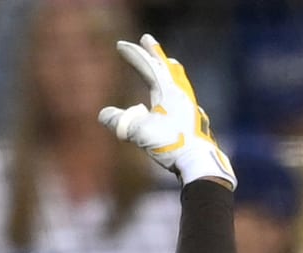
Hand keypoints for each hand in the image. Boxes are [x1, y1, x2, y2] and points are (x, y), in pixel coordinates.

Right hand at [98, 34, 234, 188]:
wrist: (199, 162)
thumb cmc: (171, 144)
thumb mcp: (139, 132)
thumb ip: (120, 122)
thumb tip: (103, 115)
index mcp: (168, 91)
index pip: (148, 67)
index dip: (134, 55)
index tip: (121, 45)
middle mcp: (181, 95)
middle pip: (167, 68)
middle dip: (155, 53)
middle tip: (148, 40)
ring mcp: (191, 107)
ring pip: (180, 81)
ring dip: (171, 69)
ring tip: (170, 63)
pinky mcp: (195, 121)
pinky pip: (185, 97)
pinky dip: (179, 90)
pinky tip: (181, 99)